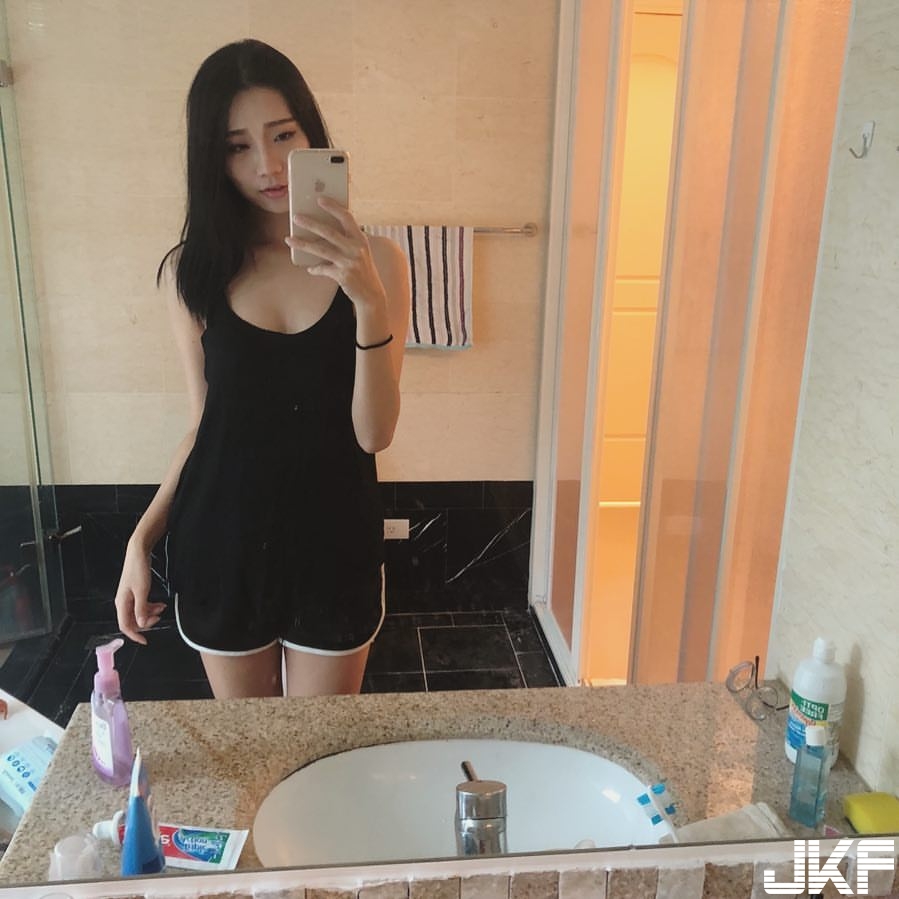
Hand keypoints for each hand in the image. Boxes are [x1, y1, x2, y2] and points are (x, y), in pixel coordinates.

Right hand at [114, 542, 166, 644]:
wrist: (138, 553)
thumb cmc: (138, 569)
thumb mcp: (142, 591)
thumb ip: (141, 609)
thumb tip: (141, 623)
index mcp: (122, 603)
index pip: (125, 626)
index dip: (134, 635)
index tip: (144, 640)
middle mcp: (123, 602)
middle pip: (133, 620)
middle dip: (146, 622)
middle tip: (158, 618)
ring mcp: (129, 598)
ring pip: (139, 613)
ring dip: (150, 613)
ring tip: (162, 608)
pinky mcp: (135, 593)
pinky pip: (142, 605)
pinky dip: (151, 606)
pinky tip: (160, 604)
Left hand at [285, 197, 387, 311]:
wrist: (371, 294)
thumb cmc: (362, 269)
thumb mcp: (360, 251)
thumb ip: (347, 240)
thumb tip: (321, 229)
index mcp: (361, 239)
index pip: (347, 217)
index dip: (333, 207)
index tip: (319, 199)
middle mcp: (356, 249)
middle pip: (329, 232)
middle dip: (310, 224)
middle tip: (295, 217)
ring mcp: (349, 262)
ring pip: (321, 250)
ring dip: (303, 244)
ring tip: (289, 239)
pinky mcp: (343, 275)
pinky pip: (323, 269)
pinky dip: (315, 268)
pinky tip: (310, 268)